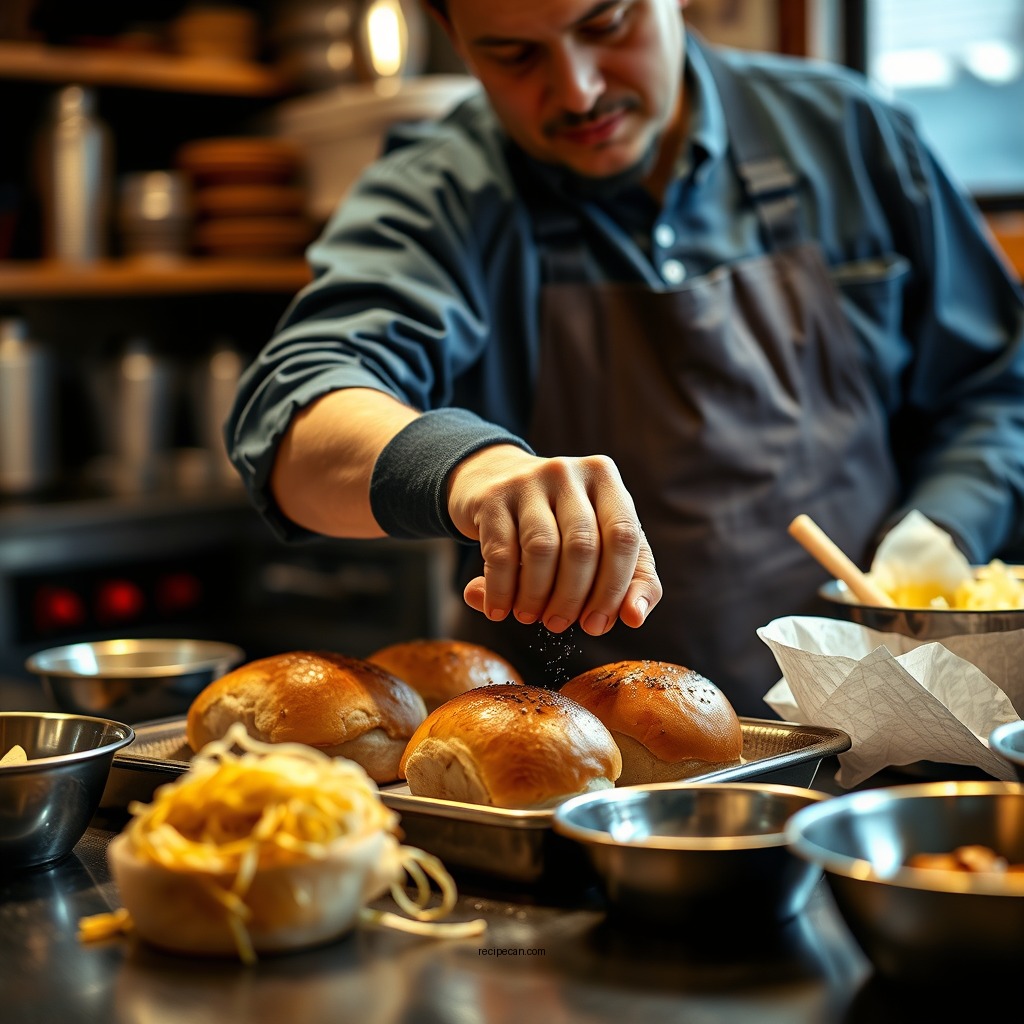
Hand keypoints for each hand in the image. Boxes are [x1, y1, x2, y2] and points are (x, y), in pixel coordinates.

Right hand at [447, 445, 661, 635]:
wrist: (494, 481)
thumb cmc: (558, 521)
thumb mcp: (601, 540)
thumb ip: (630, 578)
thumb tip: (634, 618)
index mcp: (605, 479)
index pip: (623, 537)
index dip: (613, 589)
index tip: (596, 625)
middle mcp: (568, 472)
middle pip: (582, 546)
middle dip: (572, 598)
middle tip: (558, 624)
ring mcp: (528, 480)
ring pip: (542, 550)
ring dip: (536, 596)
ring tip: (529, 616)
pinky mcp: (492, 496)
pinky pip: (501, 553)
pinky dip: (502, 591)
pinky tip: (500, 610)